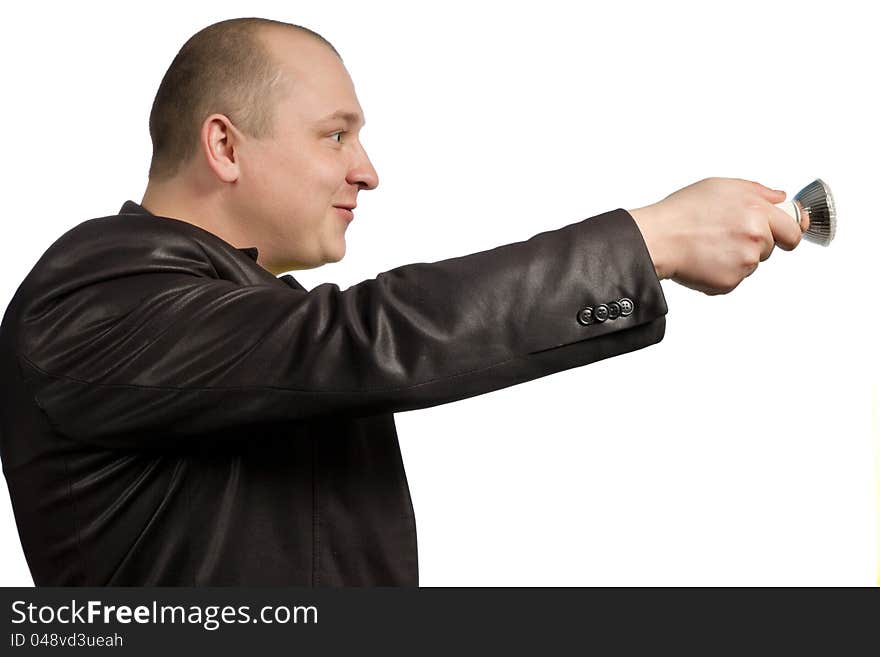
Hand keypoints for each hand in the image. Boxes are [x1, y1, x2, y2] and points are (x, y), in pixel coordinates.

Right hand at [628, 177, 808, 294]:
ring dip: (735, 258)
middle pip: (770, 249)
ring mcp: (745, 262)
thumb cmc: (682, 212)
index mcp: (758, 211)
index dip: (788, 233)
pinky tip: (703, 259)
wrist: (657, 239)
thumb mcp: (720, 186)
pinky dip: (720, 272)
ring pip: (750, 264)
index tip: (784, 235)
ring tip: (708, 245)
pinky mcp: (730, 282)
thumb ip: (757, 191)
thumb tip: (779, 197)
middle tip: (726, 237)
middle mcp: (756, 237)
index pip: (793, 229)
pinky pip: (733, 279)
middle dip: (755, 244)